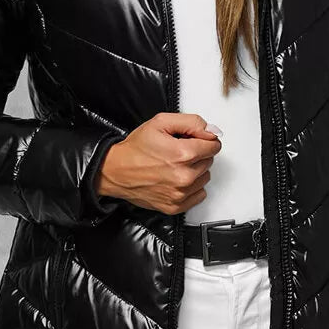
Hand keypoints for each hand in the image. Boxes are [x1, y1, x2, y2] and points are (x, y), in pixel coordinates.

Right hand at [95, 112, 221, 213]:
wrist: (115, 171)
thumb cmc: (135, 149)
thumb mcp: (161, 122)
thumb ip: (191, 123)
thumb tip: (211, 131)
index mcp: (183, 154)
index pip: (214, 146)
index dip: (203, 140)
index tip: (192, 140)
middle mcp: (184, 176)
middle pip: (209, 161)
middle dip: (197, 154)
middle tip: (177, 152)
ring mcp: (180, 194)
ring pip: (205, 178)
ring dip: (195, 170)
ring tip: (175, 165)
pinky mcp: (175, 206)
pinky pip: (199, 195)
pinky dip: (191, 187)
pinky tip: (176, 179)